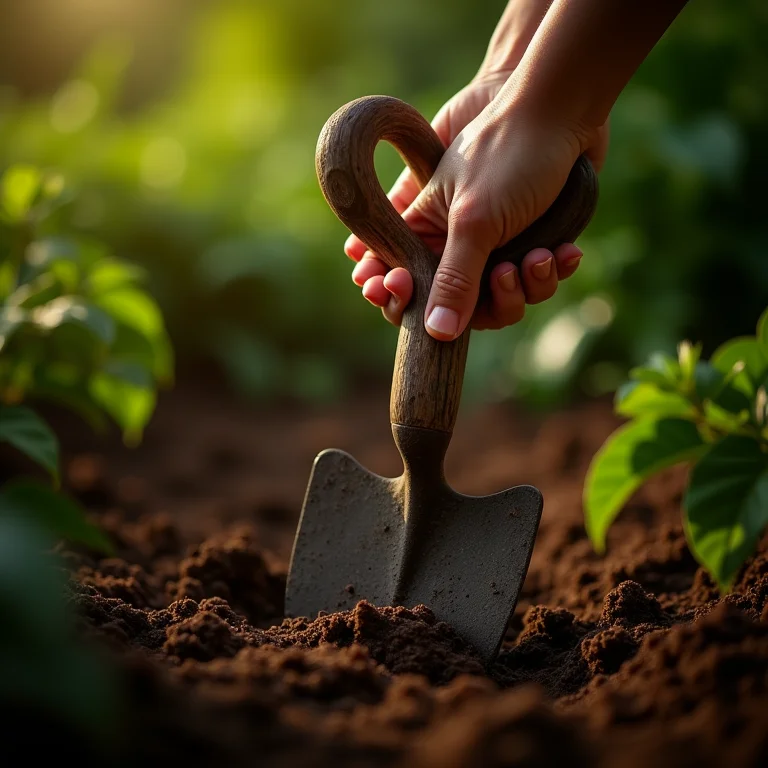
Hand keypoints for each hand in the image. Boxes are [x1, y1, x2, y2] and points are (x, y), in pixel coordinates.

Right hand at [345, 75, 607, 338]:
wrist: (566, 111)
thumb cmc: (508, 154)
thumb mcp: (473, 221)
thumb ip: (454, 279)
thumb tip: (436, 333)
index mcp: (426, 231)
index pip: (404, 285)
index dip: (406, 304)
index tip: (411, 300)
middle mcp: (458, 244)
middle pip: (459, 307)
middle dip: (485, 303)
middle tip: (503, 276)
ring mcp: (497, 246)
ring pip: (502, 300)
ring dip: (523, 288)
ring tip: (537, 258)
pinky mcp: (532, 243)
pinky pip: (536, 282)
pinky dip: (551, 271)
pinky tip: (564, 251)